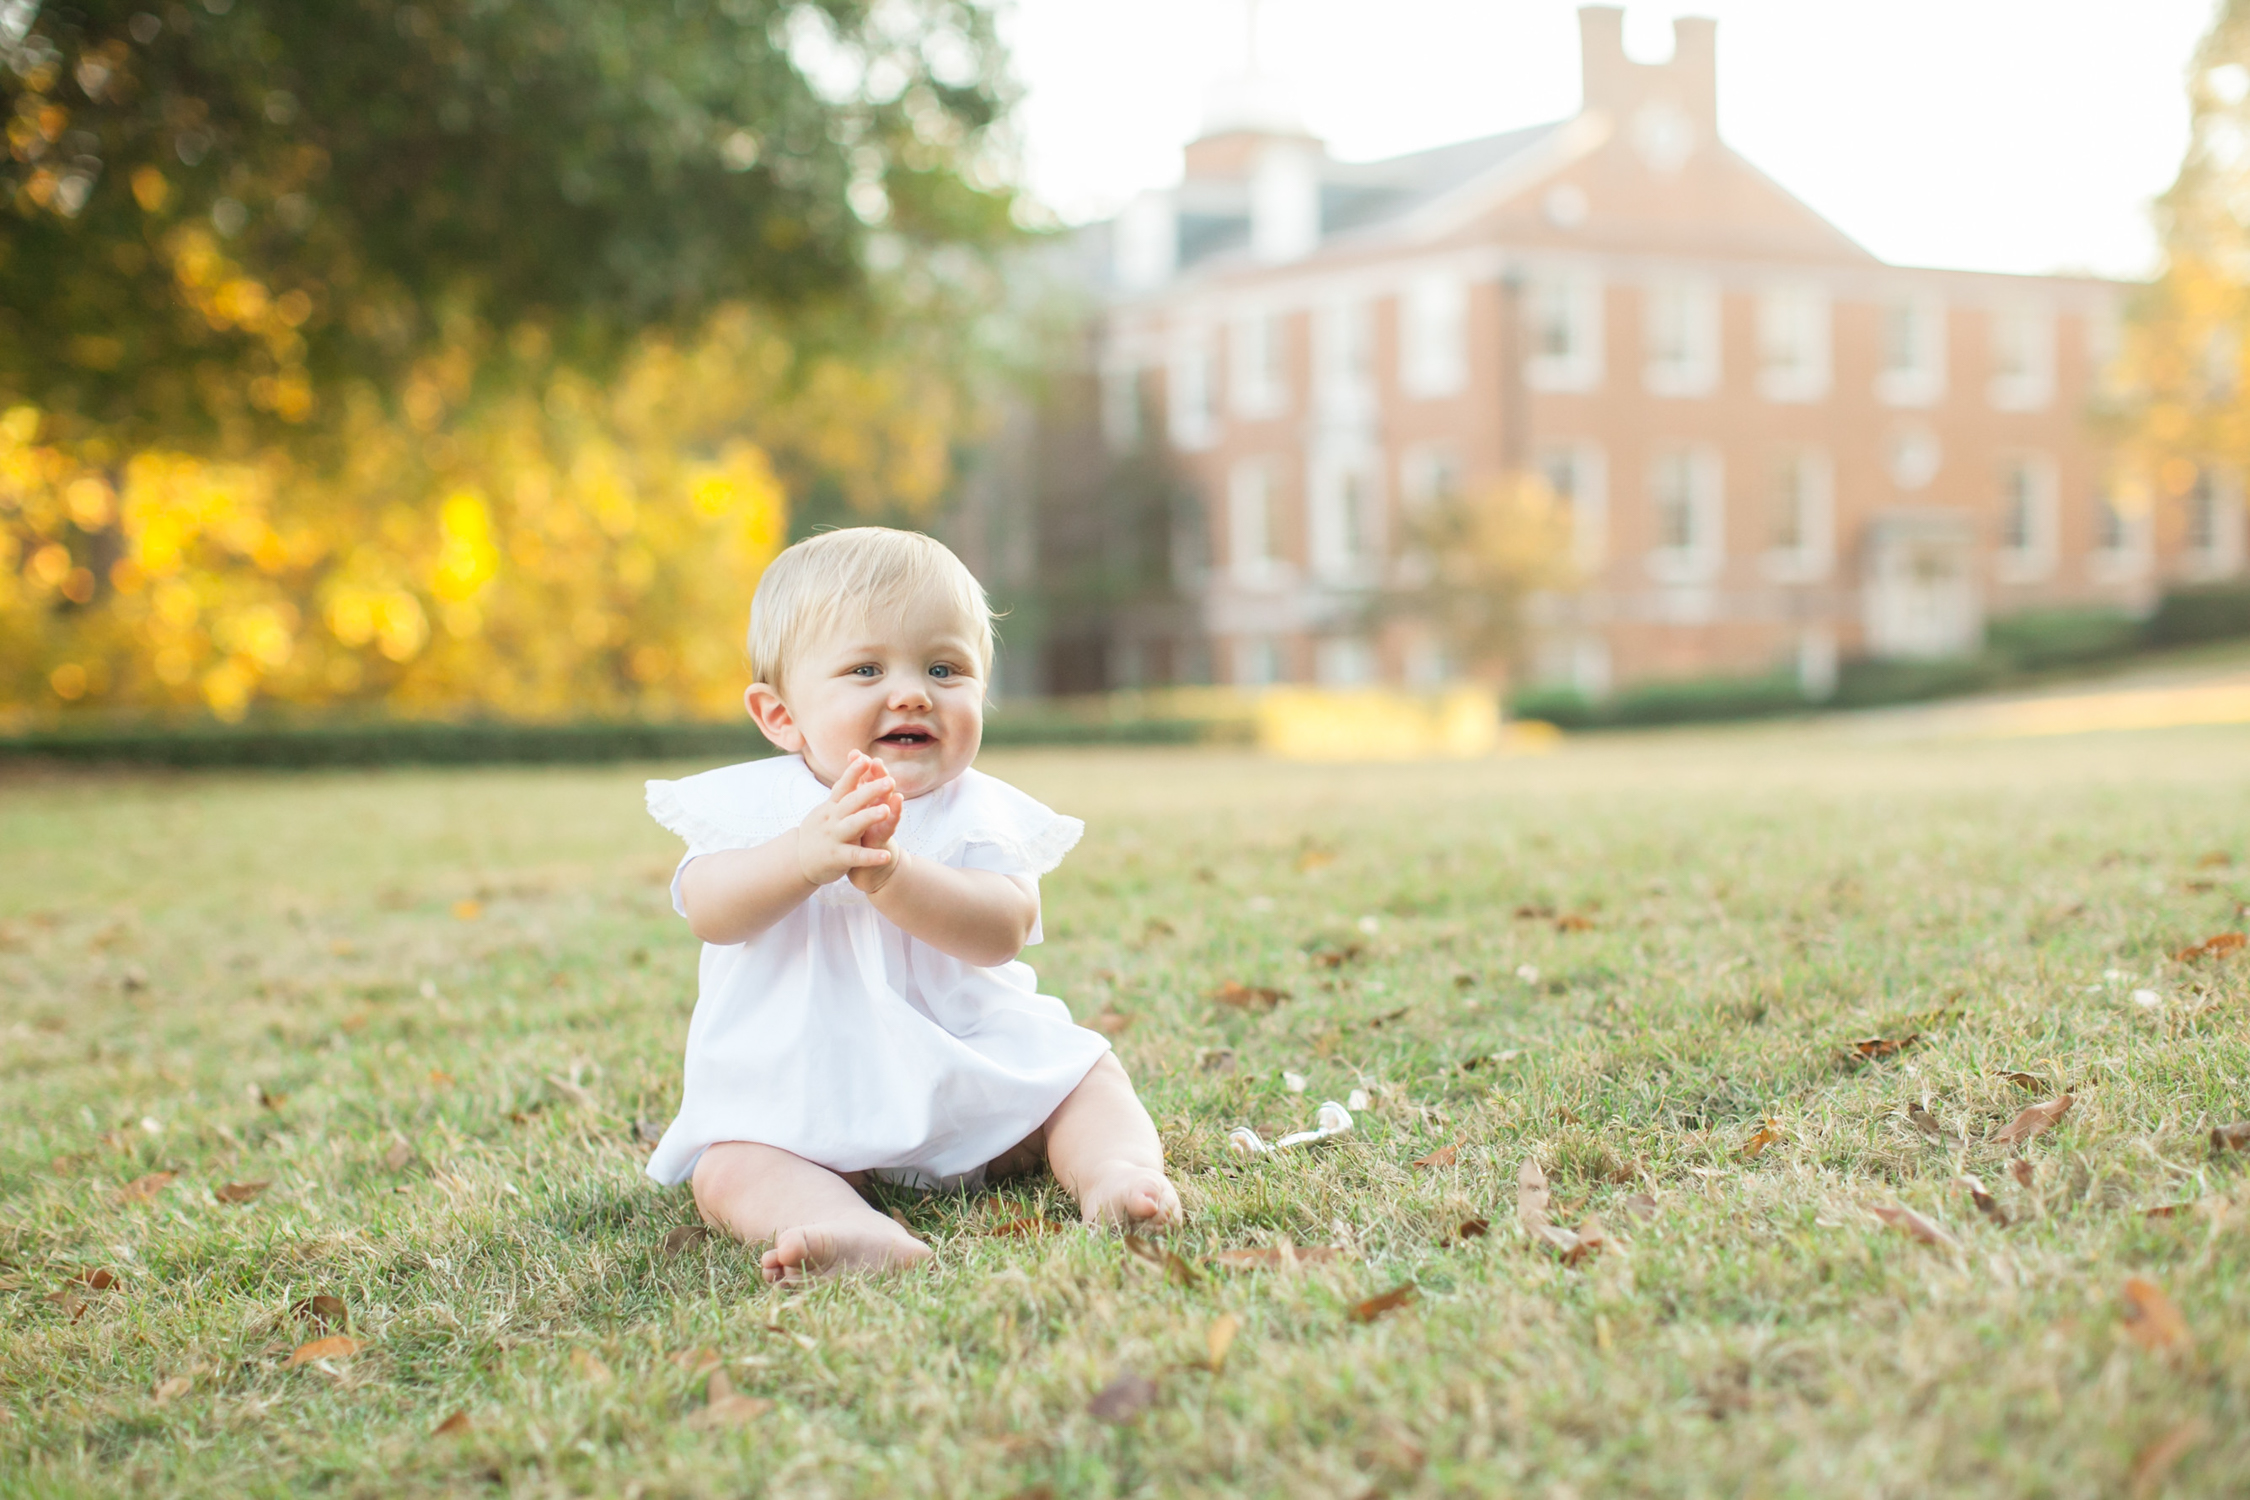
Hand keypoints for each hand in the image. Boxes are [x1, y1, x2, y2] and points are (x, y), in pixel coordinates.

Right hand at [794, 753, 898, 887]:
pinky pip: (856, 856)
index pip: (843, 786)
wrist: (797, 861)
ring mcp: (834, 838)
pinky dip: (871, 857)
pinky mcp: (838, 858)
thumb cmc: (819, 831)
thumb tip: (853, 763)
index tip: (866, 758)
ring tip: (887, 811)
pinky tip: (886, 856)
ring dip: (869, 817)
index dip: (854, 772)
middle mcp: (832, 819)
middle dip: (870, 790)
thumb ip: (842, 792)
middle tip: (890, 781)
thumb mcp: (827, 810)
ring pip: (853, 825)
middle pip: (852, 802)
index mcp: (832, 807)